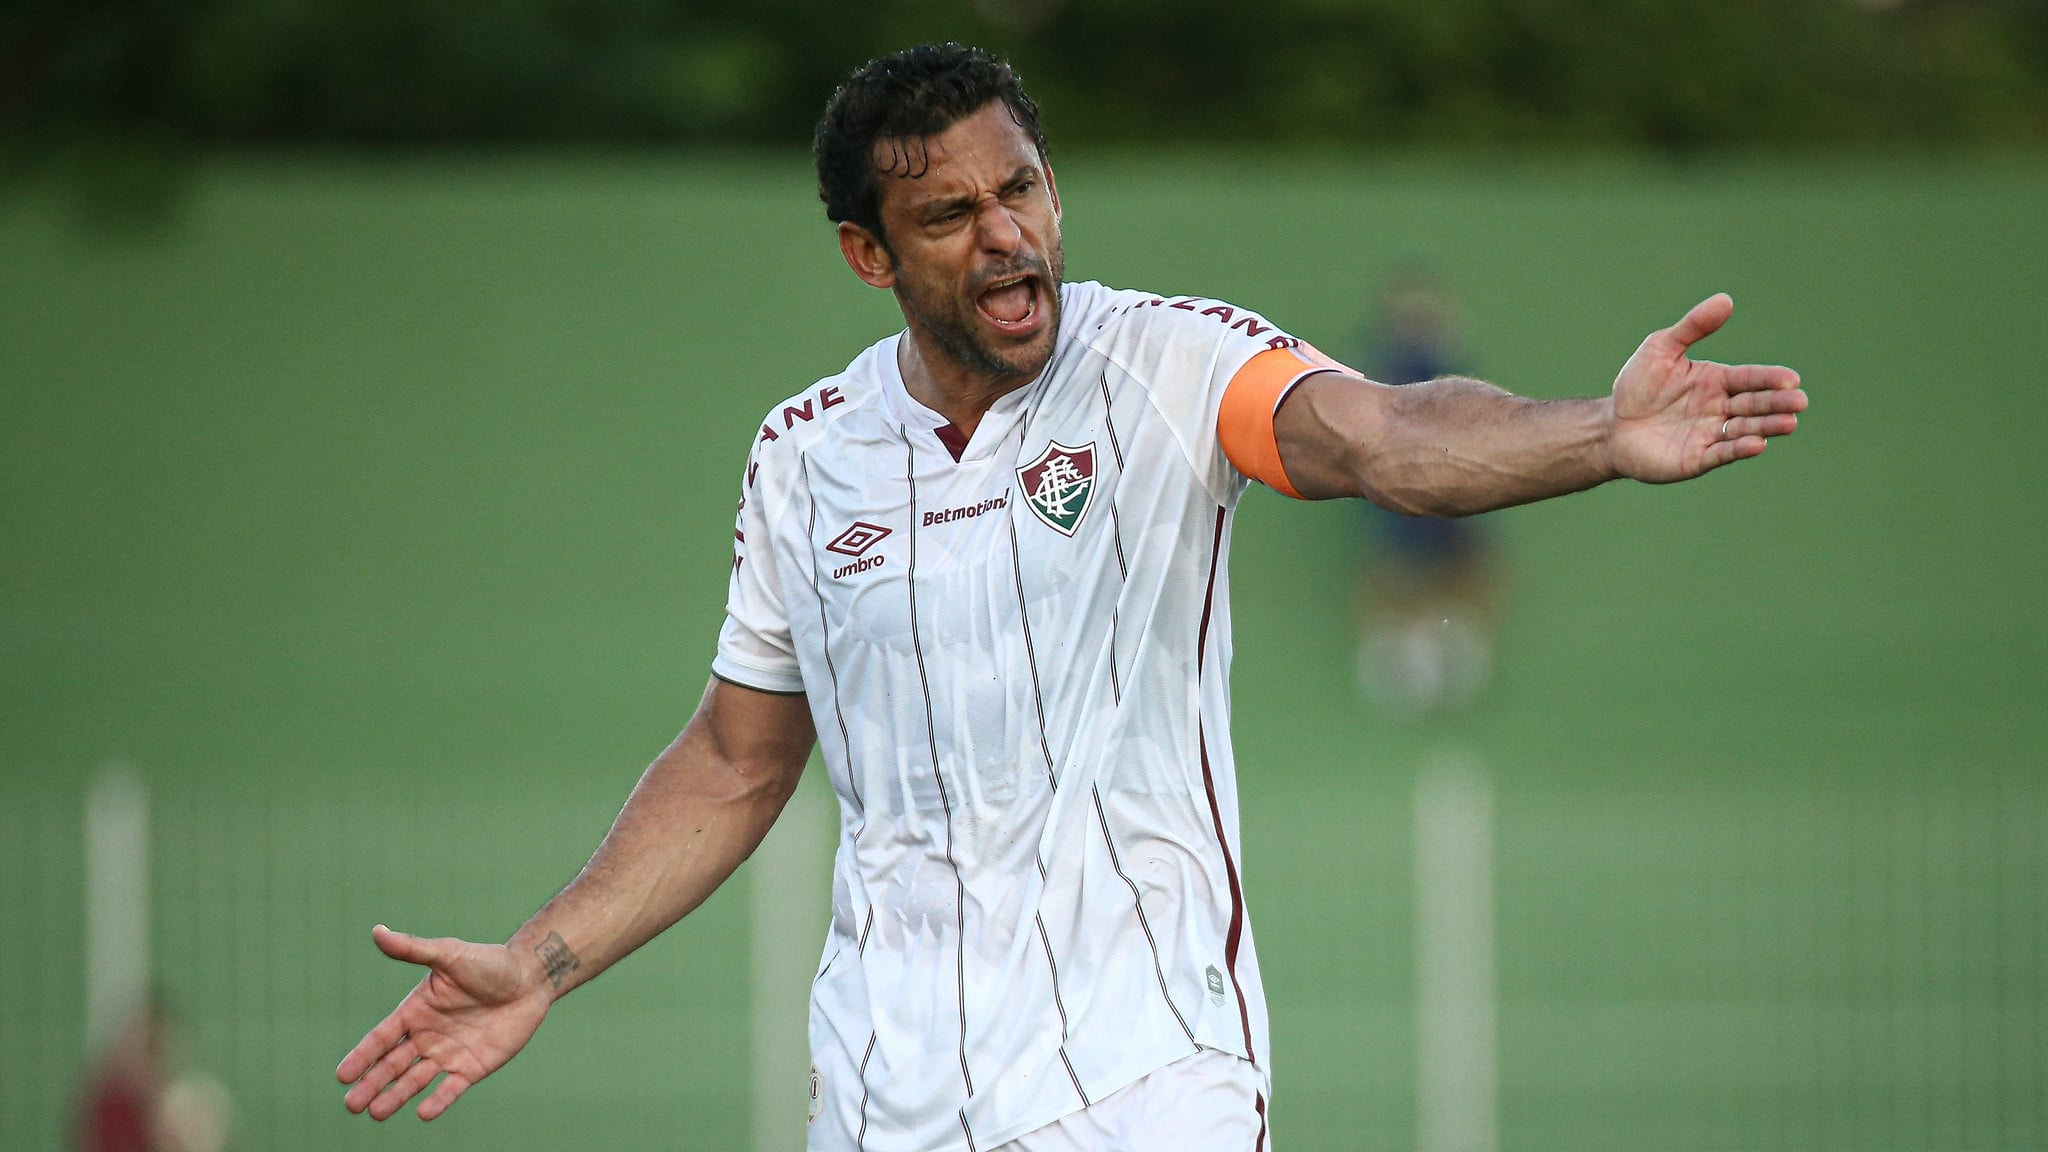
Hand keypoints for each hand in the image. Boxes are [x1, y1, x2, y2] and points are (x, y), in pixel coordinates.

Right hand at [336, 924, 550, 1120]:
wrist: (531, 978)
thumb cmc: (489, 963)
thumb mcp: (449, 955)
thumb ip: (414, 949)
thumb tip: (377, 931)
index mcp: (416, 1011)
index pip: (382, 1038)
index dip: (362, 1056)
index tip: (342, 1075)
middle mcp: (427, 1036)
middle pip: (393, 1065)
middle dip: (372, 1084)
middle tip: (352, 1105)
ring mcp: (449, 1054)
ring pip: (415, 1080)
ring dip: (396, 1096)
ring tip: (375, 1112)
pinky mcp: (473, 1067)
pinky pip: (452, 1088)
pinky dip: (438, 1101)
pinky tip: (424, 1113)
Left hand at [1608, 294, 1806, 482]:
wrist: (1610, 426)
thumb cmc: (1637, 385)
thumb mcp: (1661, 348)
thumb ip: (1693, 327)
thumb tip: (1726, 299)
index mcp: (1716, 381)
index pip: (1750, 378)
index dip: (1770, 379)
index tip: (1791, 379)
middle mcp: (1719, 408)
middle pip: (1754, 405)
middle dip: (1777, 404)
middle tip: (1799, 402)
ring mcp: (1710, 434)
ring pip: (1745, 429)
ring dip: (1767, 427)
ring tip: (1789, 424)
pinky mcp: (1697, 458)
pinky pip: (1722, 453)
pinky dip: (1739, 449)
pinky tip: (1757, 444)